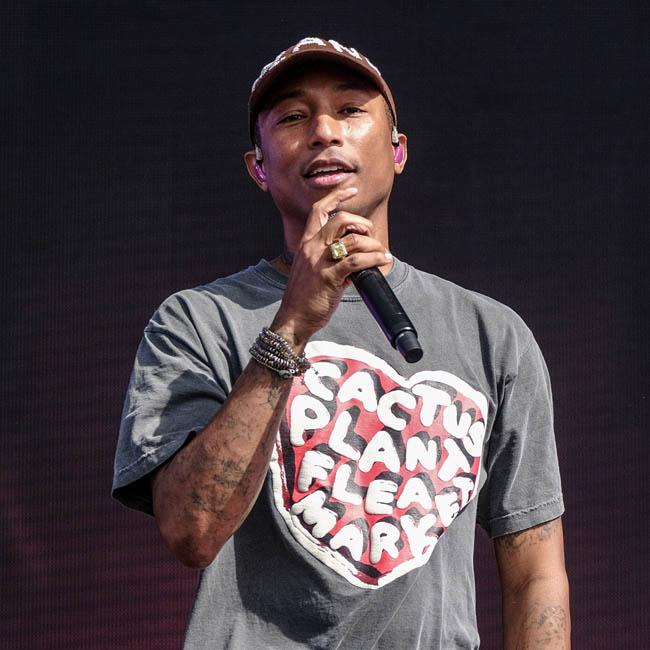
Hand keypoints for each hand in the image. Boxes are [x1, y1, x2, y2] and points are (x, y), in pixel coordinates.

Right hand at [273, 187, 390, 344]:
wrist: (293, 320)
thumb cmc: (304, 298)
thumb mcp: (313, 271)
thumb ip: (330, 259)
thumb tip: (356, 257)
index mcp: (306, 244)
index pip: (319, 210)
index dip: (336, 196)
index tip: (351, 188)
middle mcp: (311, 248)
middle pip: (340, 219)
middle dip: (362, 223)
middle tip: (371, 236)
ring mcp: (319, 261)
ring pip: (353, 239)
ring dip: (373, 245)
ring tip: (381, 254)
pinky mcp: (329, 277)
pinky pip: (357, 260)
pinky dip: (374, 258)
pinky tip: (382, 261)